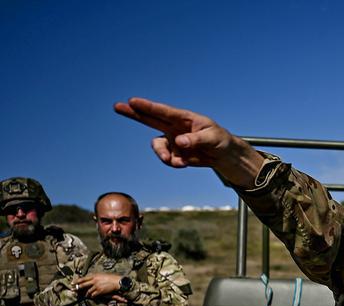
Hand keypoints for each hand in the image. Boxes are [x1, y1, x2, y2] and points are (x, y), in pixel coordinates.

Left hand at [74, 273, 122, 298]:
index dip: (77, 281)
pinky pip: (93, 294)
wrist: (117, 281)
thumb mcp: (101, 274)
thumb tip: (90, 278)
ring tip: (86, 295)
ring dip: (87, 294)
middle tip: (73, 290)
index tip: (72, 283)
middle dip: (78, 288)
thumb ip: (95, 276)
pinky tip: (92, 297)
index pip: (83, 278)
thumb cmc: (111, 277)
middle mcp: (94, 280)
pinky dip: (92, 296)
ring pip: (88, 291)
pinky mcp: (100, 291)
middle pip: (83, 285)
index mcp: (94, 275)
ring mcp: (96, 286)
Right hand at [113, 97, 263, 187]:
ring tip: (172, 161)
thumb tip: (179, 142)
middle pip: (149, 119)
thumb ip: (197, 140)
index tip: (133, 101)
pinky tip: (185, 164)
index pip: (163, 111)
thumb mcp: (213, 139)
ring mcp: (173, 140)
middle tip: (117, 106)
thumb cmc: (221, 140)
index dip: (148, 107)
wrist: (224, 155)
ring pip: (157, 146)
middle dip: (134, 113)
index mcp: (184, 118)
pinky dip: (174, 164)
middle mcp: (175, 127)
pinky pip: (168, 160)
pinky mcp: (175, 153)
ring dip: (161, 154)